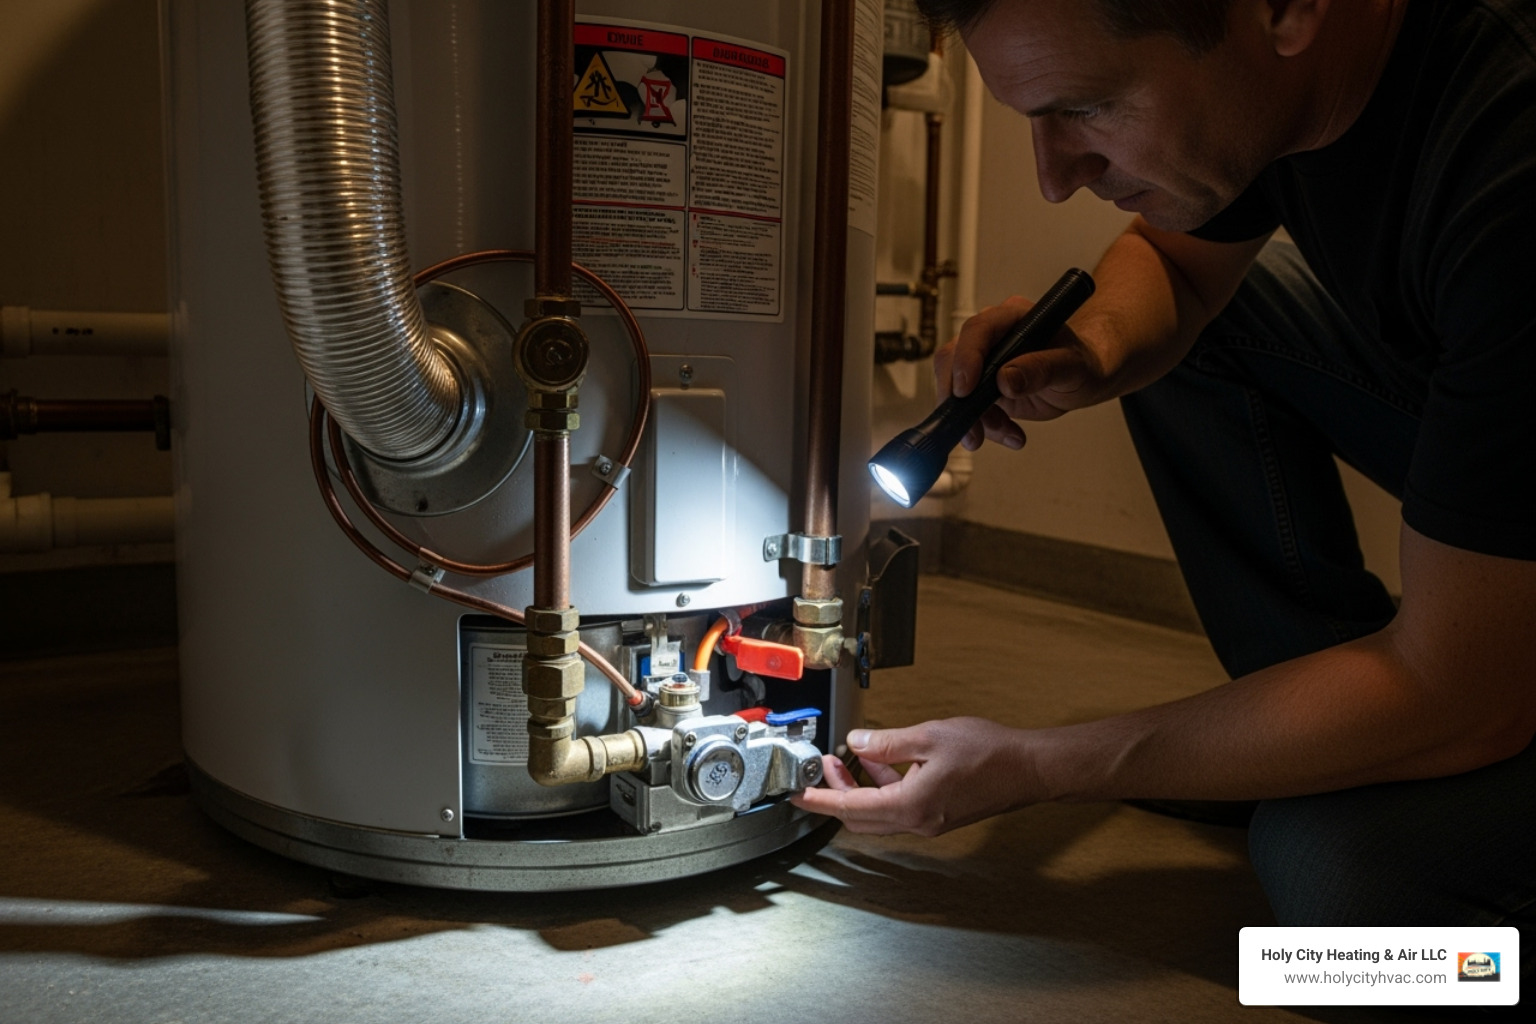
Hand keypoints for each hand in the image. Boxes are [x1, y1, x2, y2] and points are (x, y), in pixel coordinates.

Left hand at [790, 717, 1041, 835]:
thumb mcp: (929, 736)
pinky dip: (883, 788)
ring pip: (879, 813)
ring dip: (859, 789)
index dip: (819, 800)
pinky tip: (882, 763)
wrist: (1029, 769)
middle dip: (835, 793)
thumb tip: (856, 743)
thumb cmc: (989, 753)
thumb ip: (887, 743)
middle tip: (822, 767)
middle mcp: (918, 821)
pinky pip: (899, 807)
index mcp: (911, 805)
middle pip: (860, 817)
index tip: (797, 796)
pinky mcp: (939, 815)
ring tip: (845, 759)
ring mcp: (930, 822)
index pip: (850, 807)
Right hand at [933, 297, 1100, 451]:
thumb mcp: (1071, 366)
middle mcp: (992, 336)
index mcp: (1013, 318)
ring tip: (1007, 432)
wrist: (1083, 379)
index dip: (966, 358)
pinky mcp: (982, 387)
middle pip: (954, 359)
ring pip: (955, 388)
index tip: (965, 390)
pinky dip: (985, 426)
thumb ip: (1041, 369)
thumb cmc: (1082, 363)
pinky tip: (1010, 434)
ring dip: (975, 418)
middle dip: (960, 399)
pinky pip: (968, 408)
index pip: (977, 330)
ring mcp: (983, 362)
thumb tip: (1006, 379)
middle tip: (973, 428)